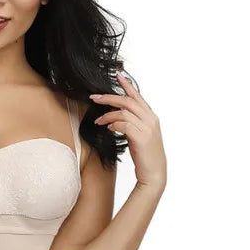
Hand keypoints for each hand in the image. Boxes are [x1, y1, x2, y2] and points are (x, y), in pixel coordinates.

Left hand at [89, 71, 166, 188]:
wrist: (154, 174)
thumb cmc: (145, 156)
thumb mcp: (139, 136)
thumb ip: (131, 124)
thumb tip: (116, 117)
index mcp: (151, 117)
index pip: (137, 96)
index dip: (127, 85)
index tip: (117, 75)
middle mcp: (151, 119)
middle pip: (128, 101)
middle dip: (109, 98)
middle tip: (94, 97)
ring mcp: (147, 128)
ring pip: (124, 112)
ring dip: (107, 115)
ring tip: (98, 120)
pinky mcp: (141, 138)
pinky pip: (124, 125)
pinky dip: (113, 125)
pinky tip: (108, 129)